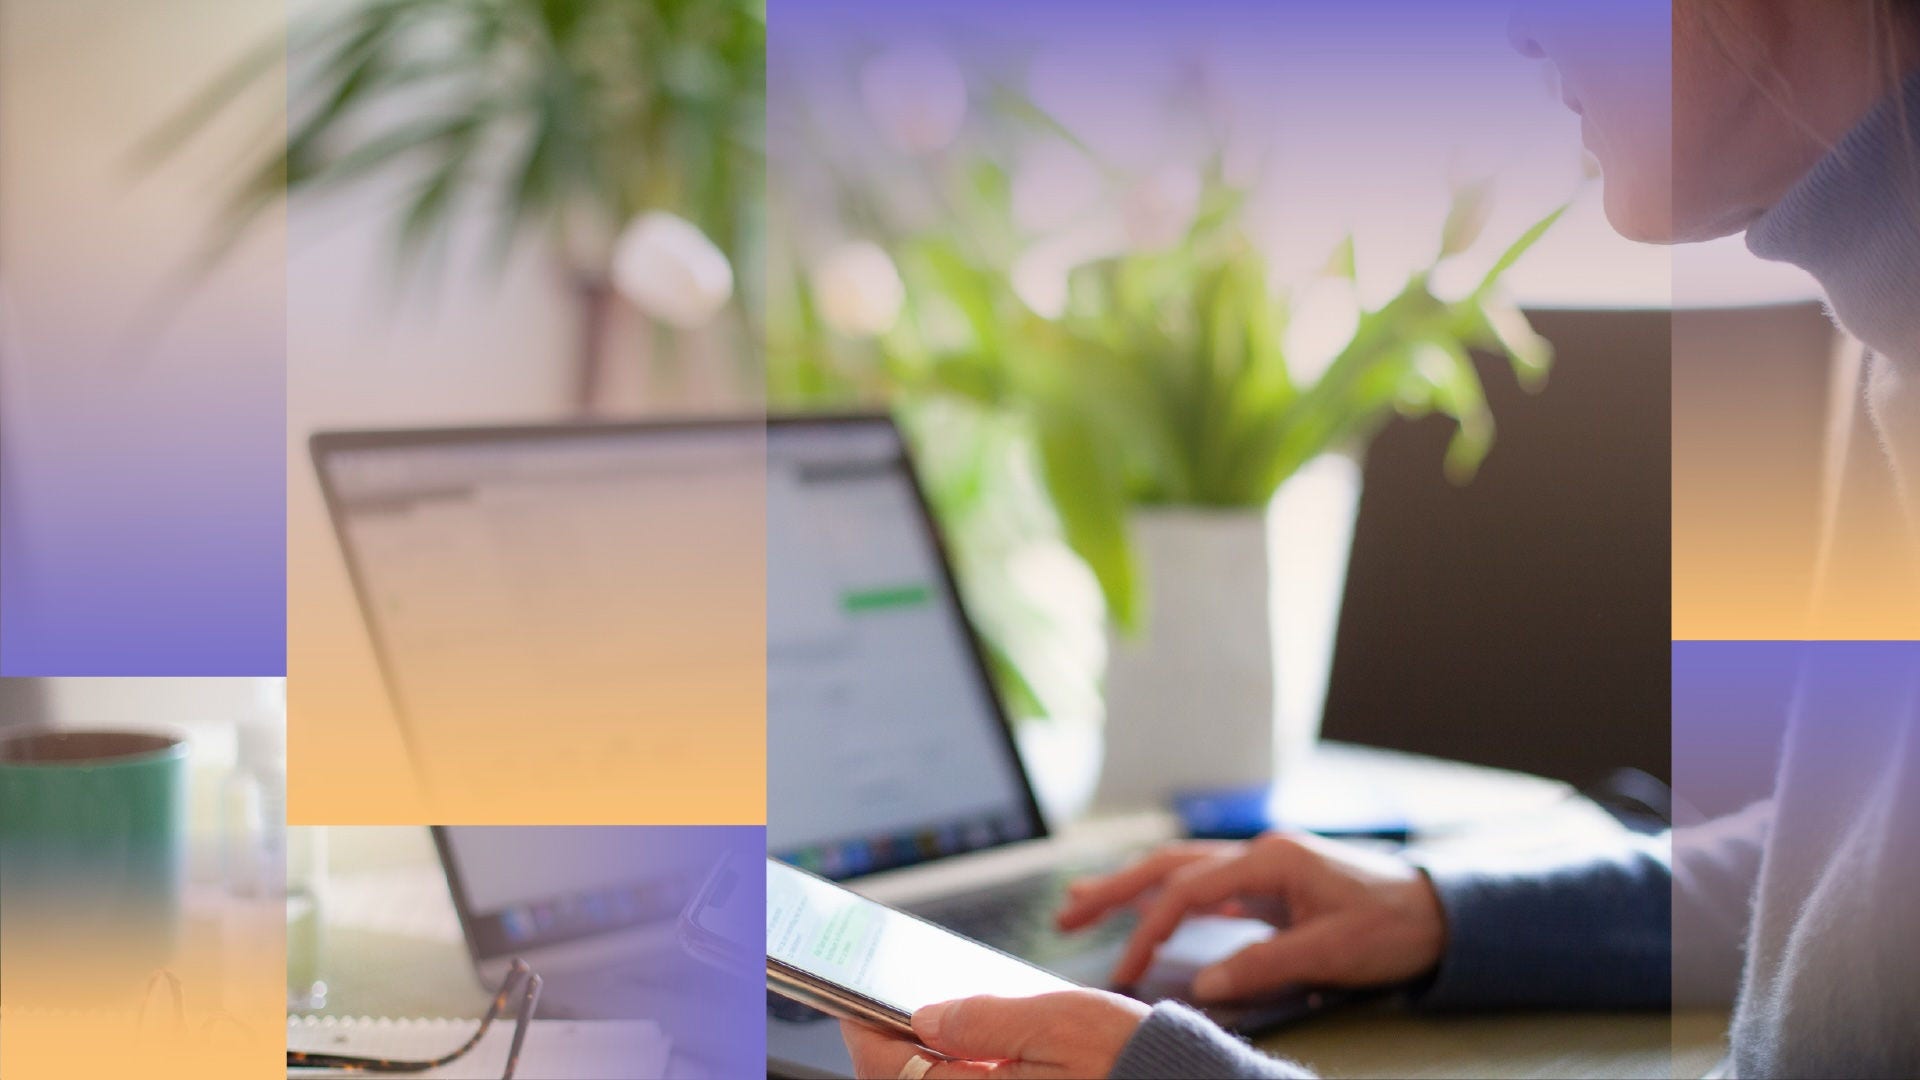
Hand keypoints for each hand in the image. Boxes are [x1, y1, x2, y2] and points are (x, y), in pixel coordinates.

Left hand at [839, 990, 1148, 1079]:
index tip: (850, 1001)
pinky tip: (972, 1041)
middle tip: (884, 1005)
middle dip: (893, 1046)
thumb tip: (926, 1016)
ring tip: (926, 1017)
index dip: (864, 1033)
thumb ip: (984, 1020)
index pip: (892, 1071)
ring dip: (927, 1058)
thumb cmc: (1131, 1061)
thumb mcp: (1056, 1022)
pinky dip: (963, 1069)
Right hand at [1057, 832, 1445, 1001]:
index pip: (1187, 891)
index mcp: (1270, 859)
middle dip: (1114, 889)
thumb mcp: (1331, 950)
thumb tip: (1201, 984)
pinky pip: (1206, 888)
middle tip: (1066, 914)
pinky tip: (1149, 916)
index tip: (1123, 971)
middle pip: (1169, 866)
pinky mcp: (1271, 885)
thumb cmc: (1393, 926)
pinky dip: (1168, 900)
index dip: (1148, 931)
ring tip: (1084, 905)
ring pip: (1182, 872)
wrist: (1441, 912)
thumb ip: (1263, 964)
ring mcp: (1263, 866)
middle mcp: (1259, 854)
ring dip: (1133, 889)